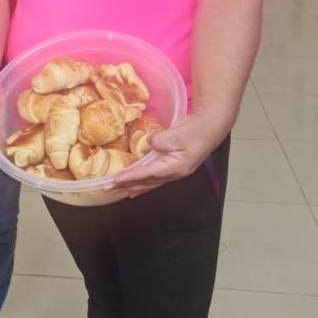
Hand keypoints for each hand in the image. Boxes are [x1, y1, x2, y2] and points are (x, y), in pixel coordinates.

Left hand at [109, 111, 227, 196]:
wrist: (209, 127)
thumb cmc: (197, 131)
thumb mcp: (178, 133)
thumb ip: (161, 139)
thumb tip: (147, 143)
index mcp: (176, 167)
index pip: (148, 174)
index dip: (131, 177)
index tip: (116, 180)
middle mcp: (173, 173)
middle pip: (146, 182)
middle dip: (126, 185)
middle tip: (107, 188)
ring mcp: (171, 171)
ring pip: (148, 183)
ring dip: (131, 186)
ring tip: (116, 190)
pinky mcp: (169, 166)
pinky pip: (152, 178)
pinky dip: (141, 182)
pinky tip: (133, 187)